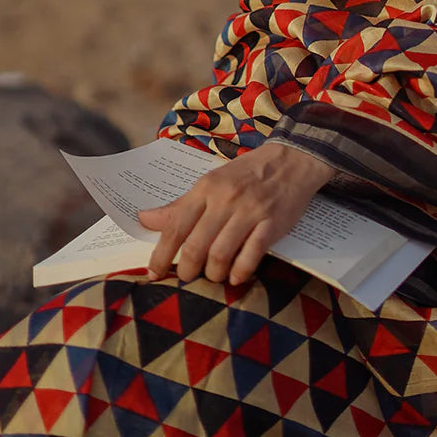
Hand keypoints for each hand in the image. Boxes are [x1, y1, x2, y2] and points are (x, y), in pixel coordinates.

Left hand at [138, 140, 335, 286]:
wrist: (292, 158)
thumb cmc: (247, 173)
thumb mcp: (211, 182)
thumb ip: (180, 205)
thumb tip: (144, 219)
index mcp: (206, 188)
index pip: (176, 225)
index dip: (161, 254)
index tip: (153, 273)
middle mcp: (225, 199)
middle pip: (196, 245)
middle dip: (187, 270)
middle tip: (187, 278)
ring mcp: (250, 211)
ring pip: (221, 254)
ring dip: (213, 273)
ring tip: (213, 276)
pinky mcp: (272, 223)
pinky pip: (251, 255)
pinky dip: (240, 272)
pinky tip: (236, 278)